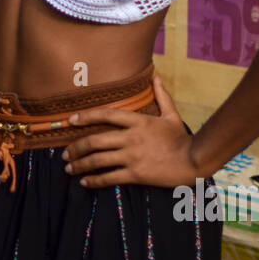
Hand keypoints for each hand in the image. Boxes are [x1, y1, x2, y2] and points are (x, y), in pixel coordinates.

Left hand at [61, 76, 197, 189]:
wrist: (194, 161)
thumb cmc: (181, 139)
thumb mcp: (171, 115)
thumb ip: (161, 97)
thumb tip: (156, 78)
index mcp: (138, 121)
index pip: (106, 115)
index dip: (86, 117)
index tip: (70, 120)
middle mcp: (131, 138)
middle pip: (95, 141)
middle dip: (76, 148)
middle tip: (65, 155)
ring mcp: (132, 157)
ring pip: (98, 160)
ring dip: (80, 165)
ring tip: (69, 169)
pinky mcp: (136, 174)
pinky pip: (109, 178)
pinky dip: (94, 181)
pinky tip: (85, 182)